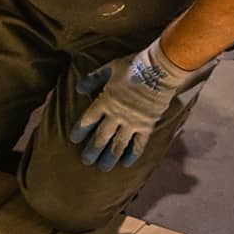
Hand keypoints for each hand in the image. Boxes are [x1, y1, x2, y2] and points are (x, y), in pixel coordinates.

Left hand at [70, 38, 193, 171]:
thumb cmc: (133, 66)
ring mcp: (132, 122)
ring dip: (110, 157)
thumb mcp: (109, 68)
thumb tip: (78, 88)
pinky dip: (133, 154)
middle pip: (101, 136)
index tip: (74, 140)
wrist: (160, 69)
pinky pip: (139, 144)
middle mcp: (116, 115)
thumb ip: (93, 79)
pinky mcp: (147, 126)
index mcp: (105, 101)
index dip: (80, 131)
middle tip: (86, 161)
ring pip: (118, 144)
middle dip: (92, 150)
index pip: (87, 120)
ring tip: (103, 168)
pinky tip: (127, 163)